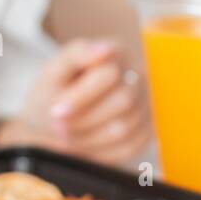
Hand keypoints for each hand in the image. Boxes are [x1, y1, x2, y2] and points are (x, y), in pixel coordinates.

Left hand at [2, 38, 150, 165]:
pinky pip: (128, 147)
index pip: (110, 74)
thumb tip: (103, 48)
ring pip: (124, 128)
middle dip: (84, 118)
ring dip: (88, 136)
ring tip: (68, 133)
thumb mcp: (53, 71)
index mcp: (116, 51)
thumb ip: (76, 55)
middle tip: (59, 126)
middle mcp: (137, 75)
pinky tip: (84, 141)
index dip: (81, 96)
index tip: (57, 111)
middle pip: (123, 101)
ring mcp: (146, 103)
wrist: (56, 123)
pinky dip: (99, 150)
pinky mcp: (146, 131)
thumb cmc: (54, 92)